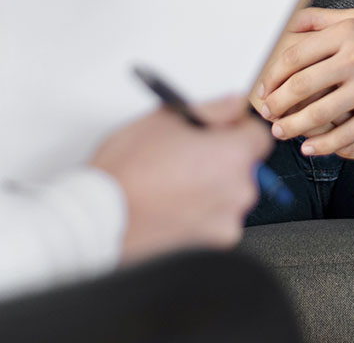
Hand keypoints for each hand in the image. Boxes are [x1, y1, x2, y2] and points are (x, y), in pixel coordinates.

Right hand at [90, 95, 270, 263]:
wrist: (96, 220)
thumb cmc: (126, 173)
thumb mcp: (167, 119)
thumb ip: (212, 109)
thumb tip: (233, 105)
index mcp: (233, 157)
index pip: (257, 136)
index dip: (237, 130)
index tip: (220, 131)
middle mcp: (237, 192)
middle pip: (244, 167)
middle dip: (222, 159)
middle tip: (189, 157)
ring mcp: (224, 224)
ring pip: (228, 196)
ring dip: (210, 189)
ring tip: (173, 185)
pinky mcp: (208, 248)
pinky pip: (214, 223)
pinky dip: (199, 216)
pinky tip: (171, 207)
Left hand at [258, 3, 353, 156]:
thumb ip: (327, 20)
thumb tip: (291, 23)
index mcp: (349, 30)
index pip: (295, 55)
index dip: (272, 75)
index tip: (264, 86)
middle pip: (300, 86)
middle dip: (276, 105)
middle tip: (266, 113)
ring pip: (318, 114)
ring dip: (293, 127)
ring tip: (282, 131)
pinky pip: (346, 134)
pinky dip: (323, 145)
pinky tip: (311, 147)